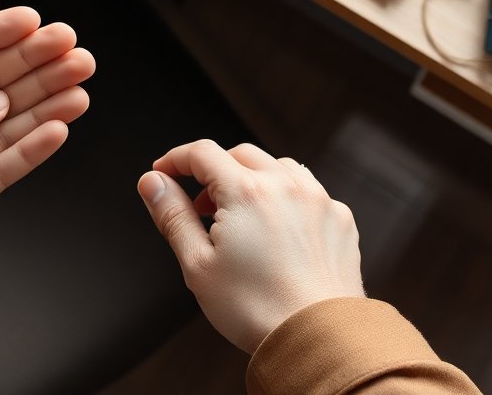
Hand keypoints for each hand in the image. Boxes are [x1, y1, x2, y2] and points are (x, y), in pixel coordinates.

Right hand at [138, 140, 363, 352]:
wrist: (319, 338)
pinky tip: (276, 228)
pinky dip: (286, 197)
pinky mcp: (339, 218)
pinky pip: (308, 190)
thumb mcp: (198, 264)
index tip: (162, 173)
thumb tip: (152, 183)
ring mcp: (318, 199)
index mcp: (246, 192)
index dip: (175, 159)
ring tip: (239, 217)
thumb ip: (172, 216)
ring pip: (277, 166)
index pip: (202, 153)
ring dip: (252, 179)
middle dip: (213, 171)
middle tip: (199, 207)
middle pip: (240, 154)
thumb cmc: (257, 309)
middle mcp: (285, 186)